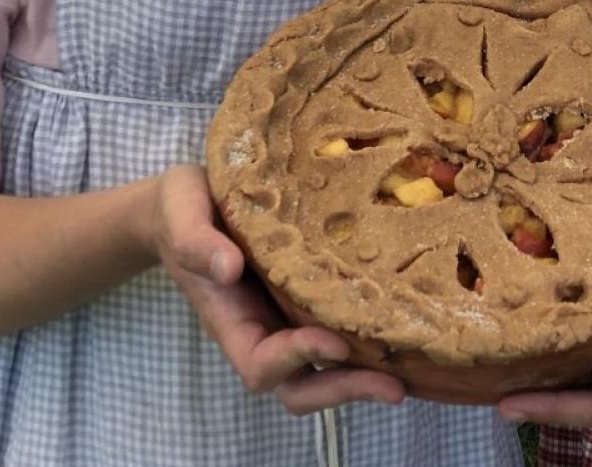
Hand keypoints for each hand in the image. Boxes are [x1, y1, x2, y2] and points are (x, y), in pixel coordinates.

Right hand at [147, 165, 405, 413]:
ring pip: (326, 369)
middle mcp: (264, 329)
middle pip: (300, 386)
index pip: (261, 364)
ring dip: (365, 375)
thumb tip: (228, 268)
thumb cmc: (181, 209)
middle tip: (394, 387)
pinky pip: (343, 329)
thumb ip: (194, 242)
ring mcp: (290, 318)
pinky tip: (408, 324)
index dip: (296, 359)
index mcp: (231, 320)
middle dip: (344, 390)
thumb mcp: (180, 214)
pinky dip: (372, 337)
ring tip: (411, 369)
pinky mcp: (314, 297)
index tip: (333, 343)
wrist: (190, 201)